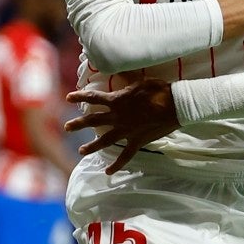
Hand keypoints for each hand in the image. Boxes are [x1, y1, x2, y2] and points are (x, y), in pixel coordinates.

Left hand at [64, 73, 179, 174]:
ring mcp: (126, 130)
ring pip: (104, 140)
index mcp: (117, 101)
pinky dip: (116, 164)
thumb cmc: (160, 91)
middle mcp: (118, 117)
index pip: (94, 98)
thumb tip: (117, 72)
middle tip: (67, 127)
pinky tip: (108, 171)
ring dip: (92, 146)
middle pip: (93, 120)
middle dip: (78, 124)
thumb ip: (127, 80)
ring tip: (81, 151)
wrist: (176, 106)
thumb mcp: (141, 81)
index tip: (68, 98)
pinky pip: (124, 155)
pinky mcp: (137, 141)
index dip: (80, 96)